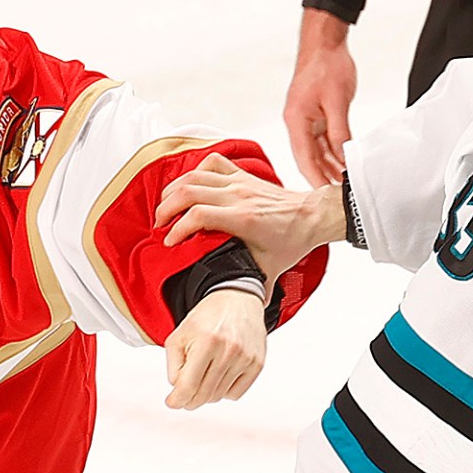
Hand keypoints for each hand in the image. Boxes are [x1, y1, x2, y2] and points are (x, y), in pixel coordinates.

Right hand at [154, 152, 347, 280]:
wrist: (312, 217)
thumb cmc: (293, 239)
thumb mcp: (271, 270)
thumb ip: (255, 290)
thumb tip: (243, 309)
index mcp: (243, 219)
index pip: (198, 216)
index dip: (178, 229)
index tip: (171, 242)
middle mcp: (238, 196)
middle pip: (189, 191)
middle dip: (167, 208)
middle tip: (160, 225)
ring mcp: (240, 183)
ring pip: (195, 175)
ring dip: (175, 189)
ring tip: (166, 205)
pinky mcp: (243, 175)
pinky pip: (214, 163)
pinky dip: (197, 170)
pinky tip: (191, 183)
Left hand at [164, 288, 266, 408]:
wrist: (236, 300)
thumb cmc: (206, 318)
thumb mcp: (179, 335)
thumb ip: (173, 365)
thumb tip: (178, 391)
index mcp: (207, 342)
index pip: (188, 385)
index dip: (177, 399)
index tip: (172, 402)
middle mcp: (228, 351)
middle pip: (204, 394)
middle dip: (190, 400)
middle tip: (184, 398)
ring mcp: (245, 359)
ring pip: (219, 396)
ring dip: (206, 394)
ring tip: (202, 379)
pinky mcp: (257, 364)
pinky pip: (235, 394)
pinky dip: (224, 391)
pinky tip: (219, 377)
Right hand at [284, 9, 357, 187]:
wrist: (324, 43)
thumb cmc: (327, 65)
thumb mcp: (338, 101)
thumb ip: (340, 132)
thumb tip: (344, 157)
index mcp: (296, 120)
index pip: (304, 159)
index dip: (315, 179)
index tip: (325, 195)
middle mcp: (297, 122)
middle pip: (308, 158)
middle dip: (322, 176)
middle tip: (336, 195)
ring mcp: (305, 119)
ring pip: (316, 150)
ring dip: (329, 165)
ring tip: (342, 183)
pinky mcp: (314, 114)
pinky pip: (322, 139)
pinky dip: (332, 151)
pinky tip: (342, 162)